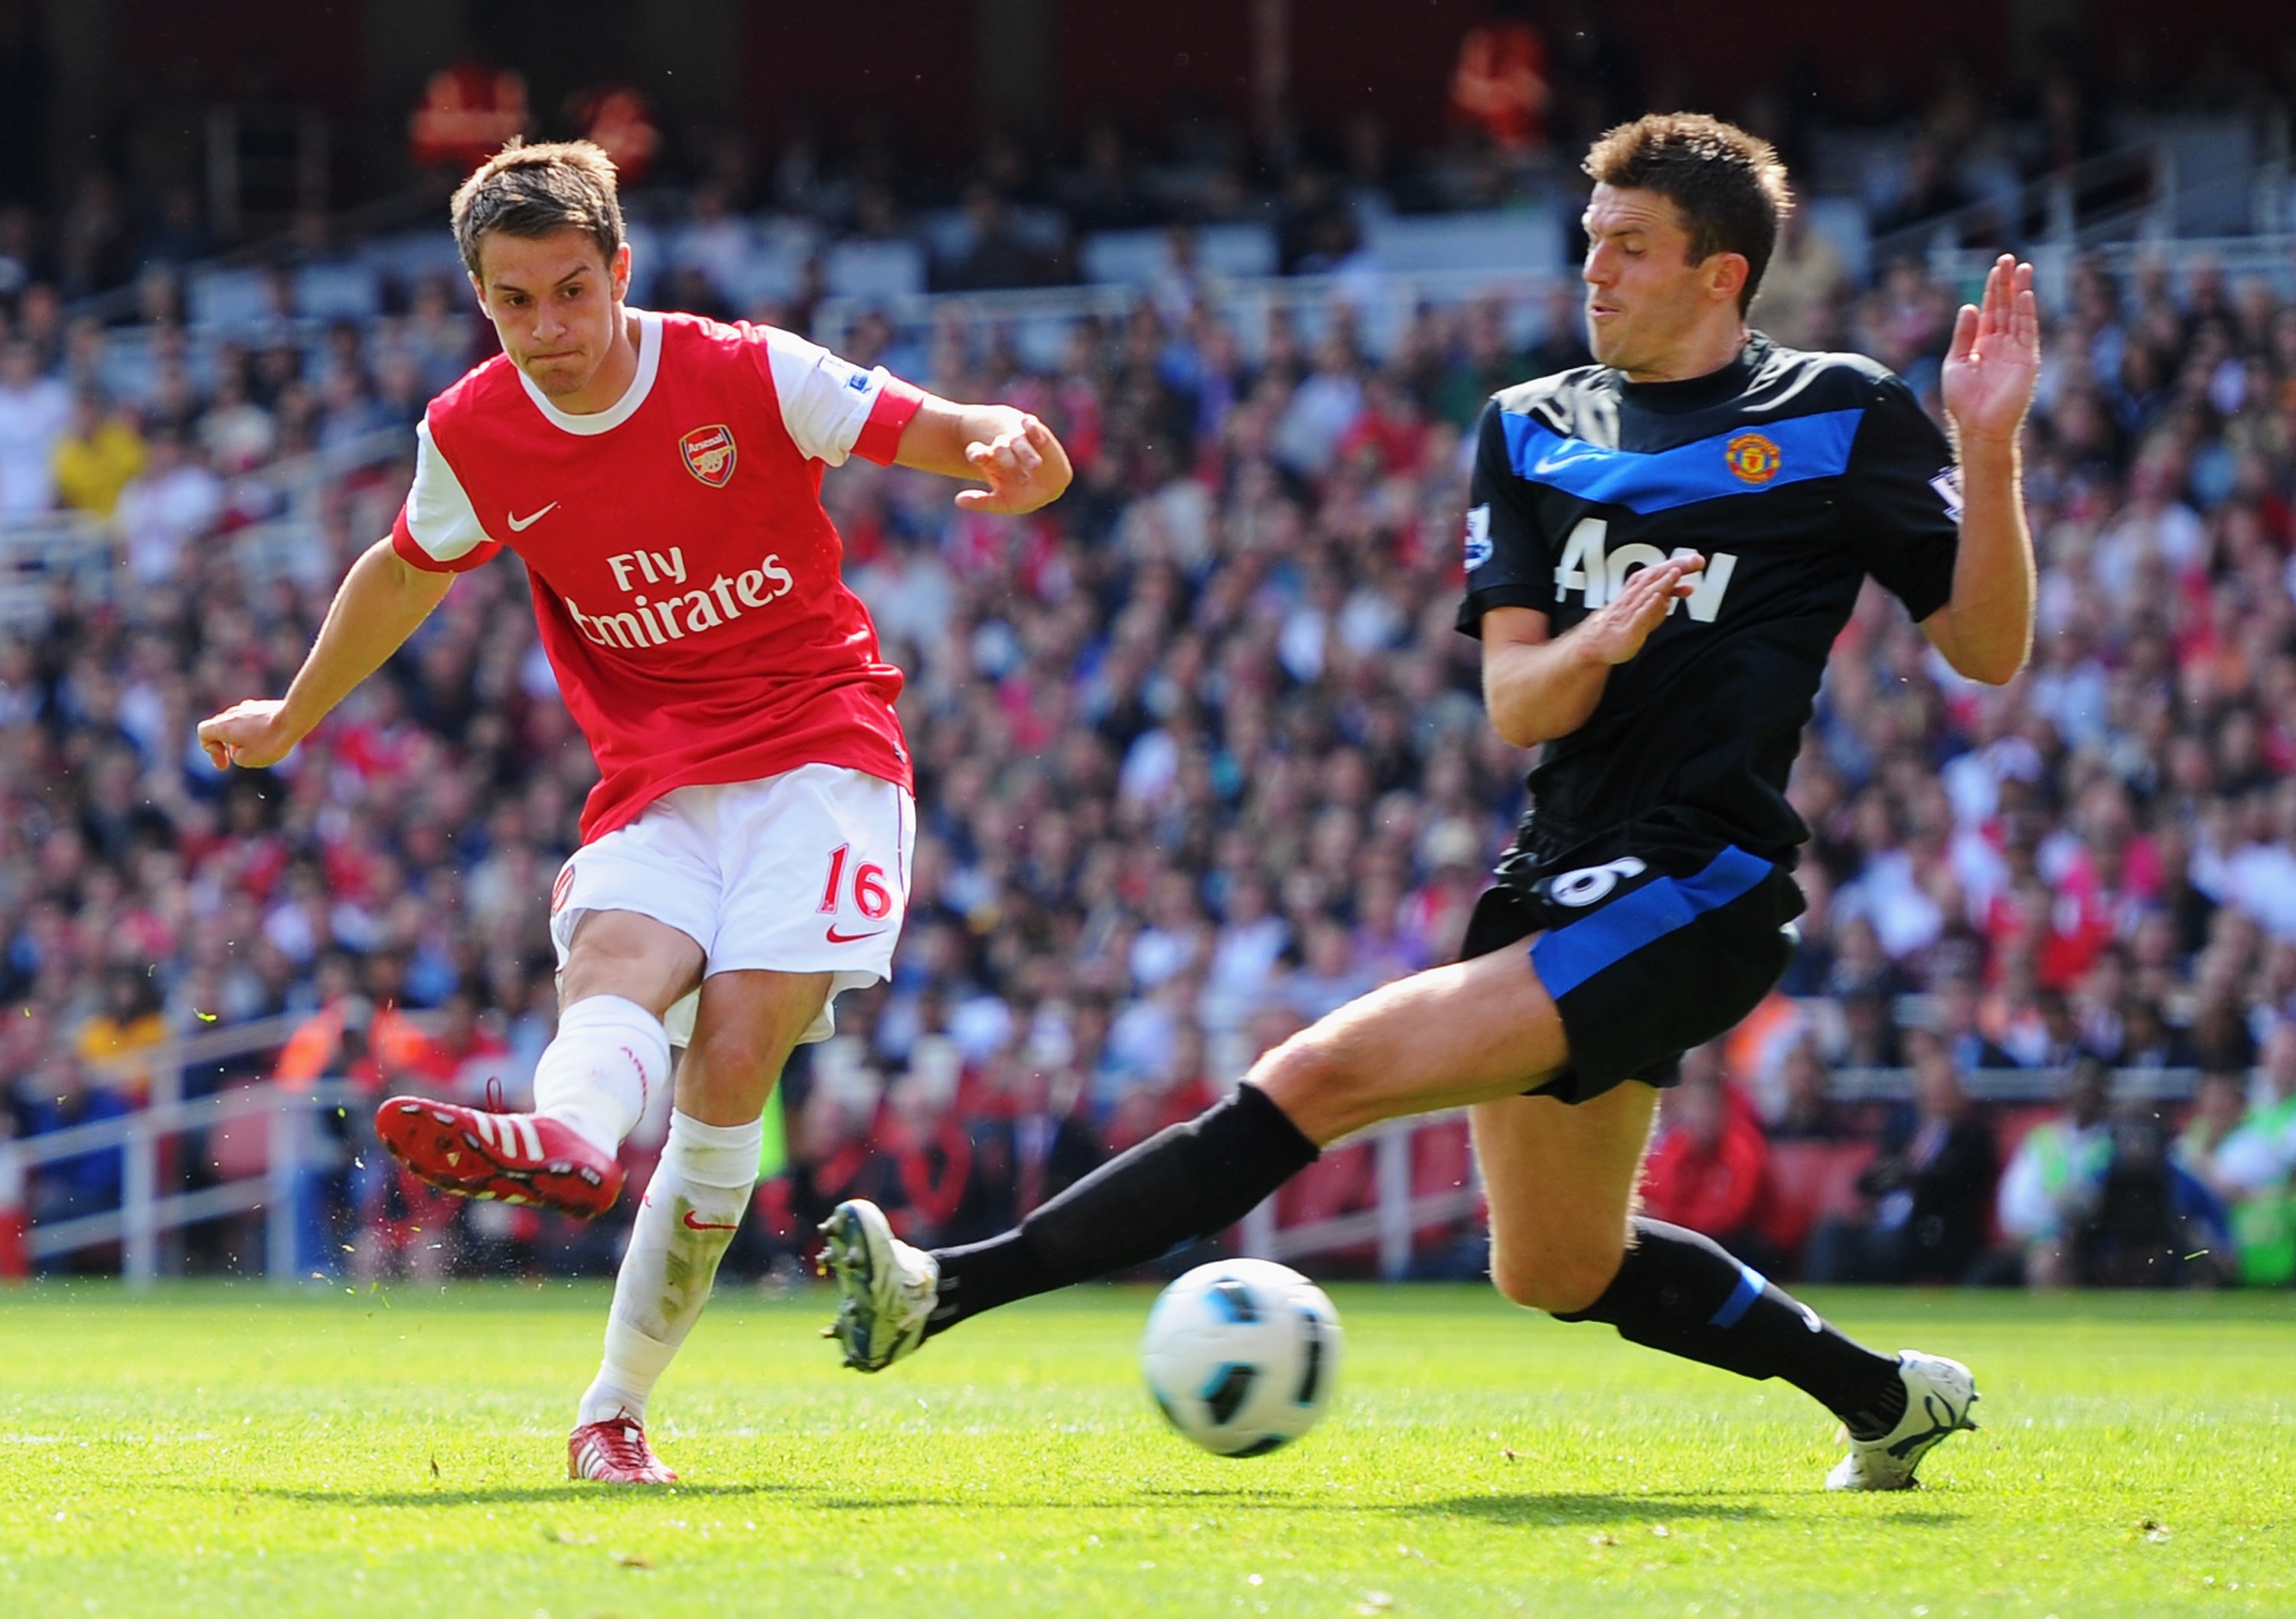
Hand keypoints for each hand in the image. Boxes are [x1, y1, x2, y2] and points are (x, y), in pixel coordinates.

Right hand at [196, 698, 298, 769]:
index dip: (210, 750)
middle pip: (220, 728)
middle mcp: (233, 712)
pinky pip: (253, 720)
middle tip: (239, 759)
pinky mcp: (264, 706)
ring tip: (258, 749)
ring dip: (242, 738)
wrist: (294, 719)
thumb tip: (241, 747)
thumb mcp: (248, 759)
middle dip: (225, 745)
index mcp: (222, 724)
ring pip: (238, 723)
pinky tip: (271, 739)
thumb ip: (237, 756)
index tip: (225, 764)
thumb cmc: (269, 741)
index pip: (203, 732)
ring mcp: (249, 707)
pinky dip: (256, 731)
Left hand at [955, 414, 1072, 514]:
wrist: (1048, 488)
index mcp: (990, 460)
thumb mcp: (1001, 502)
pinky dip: (1032, 427)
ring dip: (1020, 446)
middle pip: (998, 446)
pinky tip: (1029, 425)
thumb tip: (958, 500)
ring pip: (1016, 439)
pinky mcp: (1038, 436)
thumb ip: (980, 501)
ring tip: (1032, 464)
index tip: (978, 457)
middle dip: (1002, 453)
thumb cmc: (1021, 496)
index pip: (976, 452)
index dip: (975, 453)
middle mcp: (1004, 447)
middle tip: (1008, 463)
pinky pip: (1034, 429)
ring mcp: (1021, 441)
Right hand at [1575, 555, 1702, 666]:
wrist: (1596, 642)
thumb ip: (1665, 599)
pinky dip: (1649, 606)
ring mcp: (1630, 612)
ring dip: (1663, 582)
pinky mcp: (1629, 629)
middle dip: (1676, 567)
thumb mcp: (1648, 609)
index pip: (1661, 573)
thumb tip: (1684, 589)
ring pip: (1647, 593)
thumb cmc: (1622, 623)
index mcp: (1638, 589)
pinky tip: (1658, 598)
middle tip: (1696, 560)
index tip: (1697, 559)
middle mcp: (1634, 596)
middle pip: (1656, 577)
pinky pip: (1639, 615)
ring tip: (1677, 572)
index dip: (1679, 564)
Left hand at [1941, 254, 2039, 452]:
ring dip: (2020, 291)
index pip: (1990, 310)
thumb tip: (1968, 306)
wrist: (1977, 427)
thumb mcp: (1955, 363)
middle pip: (2005, 306)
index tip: (1995, 268)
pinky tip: (2025, 295)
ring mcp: (2015, 350)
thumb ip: (1963, 335)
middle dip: (2007, 283)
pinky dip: (2027, 313)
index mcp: (1983, 344)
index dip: (1992, 290)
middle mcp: (2001, 344)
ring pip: (2019, 314)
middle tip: (2009, 258)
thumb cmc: (1963, 402)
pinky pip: (2028, 332)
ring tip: (2022, 268)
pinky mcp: (2026, 360)